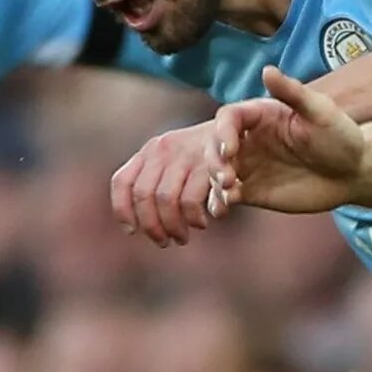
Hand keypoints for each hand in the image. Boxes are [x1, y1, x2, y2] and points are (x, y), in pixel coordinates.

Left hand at [110, 119, 231, 245]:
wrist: (249, 129)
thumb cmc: (209, 157)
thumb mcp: (178, 166)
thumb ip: (159, 186)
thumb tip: (132, 228)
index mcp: (152, 150)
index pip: (123, 182)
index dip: (123, 210)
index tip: (132, 231)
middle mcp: (165, 147)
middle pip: (144, 195)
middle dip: (153, 225)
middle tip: (167, 242)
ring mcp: (188, 150)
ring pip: (166, 199)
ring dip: (174, 225)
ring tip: (186, 234)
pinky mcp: (211, 160)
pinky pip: (192, 199)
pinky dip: (195, 216)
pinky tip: (208, 219)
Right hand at [209, 65, 367, 214]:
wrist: (353, 173)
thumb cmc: (339, 136)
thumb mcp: (319, 110)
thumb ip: (292, 92)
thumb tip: (267, 70)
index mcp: (261, 116)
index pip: (229, 118)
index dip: (223, 131)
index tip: (231, 148)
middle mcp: (250, 139)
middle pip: (216, 145)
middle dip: (215, 160)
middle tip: (228, 177)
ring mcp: (249, 166)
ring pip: (218, 170)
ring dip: (215, 181)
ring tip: (228, 193)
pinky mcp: (253, 191)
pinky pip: (228, 195)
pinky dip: (220, 202)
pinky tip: (223, 208)